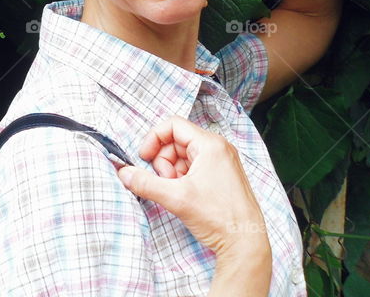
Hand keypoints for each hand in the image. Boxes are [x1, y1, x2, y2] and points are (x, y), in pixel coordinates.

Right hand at [116, 115, 270, 259]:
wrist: (245, 244)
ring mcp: (221, 162)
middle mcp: (218, 148)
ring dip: (172, 171)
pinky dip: (182, 179)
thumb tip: (123, 173)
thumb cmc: (220, 217)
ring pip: (183, 156)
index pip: (173, 125)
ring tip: (176, 192)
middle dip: (163, 161)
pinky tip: (184, 196)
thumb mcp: (176, 198)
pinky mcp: (221, 176)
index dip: (154, 139)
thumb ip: (145, 183)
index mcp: (210, 144)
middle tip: (165, 183)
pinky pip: (193, 167)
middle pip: (176, 141)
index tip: (144, 158)